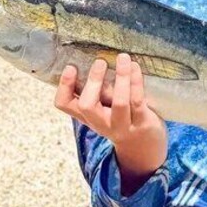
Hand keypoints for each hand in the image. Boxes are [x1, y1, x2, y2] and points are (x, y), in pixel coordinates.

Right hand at [55, 53, 167, 195]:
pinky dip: (136, 82)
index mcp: (87, 116)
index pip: (64, 104)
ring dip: (121, 78)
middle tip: (100, 62)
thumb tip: (92, 59)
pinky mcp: (142, 123)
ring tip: (123, 58)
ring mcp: (122, 125)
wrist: (143, 149)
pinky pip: (138, 101)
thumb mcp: (103, 110)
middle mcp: (101, 123)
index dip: (63, 86)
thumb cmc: (121, 119)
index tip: (70, 67)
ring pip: (119, 102)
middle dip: (93, 82)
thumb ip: (96, 93)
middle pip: (88, 106)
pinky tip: (135, 68)